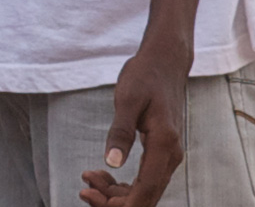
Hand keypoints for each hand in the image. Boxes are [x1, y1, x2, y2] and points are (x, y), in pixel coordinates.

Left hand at [80, 44, 188, 206]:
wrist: (165, 62)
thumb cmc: (145, 76)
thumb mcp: (127, 100)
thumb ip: (120, 132)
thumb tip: (112, 162)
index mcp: (164, 145)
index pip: (146, 190)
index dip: (122, 205)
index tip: (94, 201)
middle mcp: (170, 155)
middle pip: (146, 196)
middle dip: (114, 201)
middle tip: (84, 190)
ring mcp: (167, 155)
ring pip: (144, 190)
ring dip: (116, 193)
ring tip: (88, 178)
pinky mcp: (160, 152)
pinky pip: (143, 178)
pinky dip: (122, 182)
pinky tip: (102, 174)